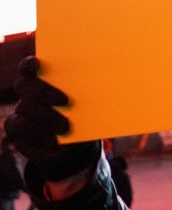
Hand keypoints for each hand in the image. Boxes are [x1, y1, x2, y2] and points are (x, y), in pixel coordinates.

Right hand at [4, 57, 99, 181]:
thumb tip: (114, 78)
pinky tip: (54, 142)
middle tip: (65, 101)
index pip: (29, 66)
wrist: (79, 146)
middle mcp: (29, 94)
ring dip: (44, 118)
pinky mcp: (19, 133)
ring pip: (22, 110)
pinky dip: (37, 137)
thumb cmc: (87, 114)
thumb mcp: (95, 102)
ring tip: (64, 128)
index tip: (38, 63)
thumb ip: (96, 89)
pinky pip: (20, 132)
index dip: (30, 64)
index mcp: (45, 79)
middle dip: (43, 91)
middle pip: (24, 85)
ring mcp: (21, 113)